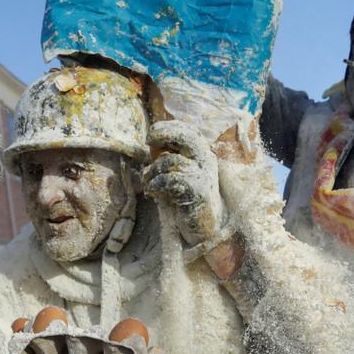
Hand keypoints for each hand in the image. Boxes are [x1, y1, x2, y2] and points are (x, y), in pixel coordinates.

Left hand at [143, 121, 226, 245]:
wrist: (204, 226)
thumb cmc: (186, 198)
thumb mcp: (180, 173)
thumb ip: (170, 158)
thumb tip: (152, 144)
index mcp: (202, 154)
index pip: (188, 130)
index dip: (169, 127)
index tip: (152, 133)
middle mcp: (206, 160)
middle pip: (186, 136)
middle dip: (163, 134)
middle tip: (148, 141)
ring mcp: (203, 174)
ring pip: (170, 161)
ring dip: (152, 171)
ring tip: (148, 182)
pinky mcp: (197, 190)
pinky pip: (168, 180)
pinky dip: (154, 185)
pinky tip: (152, 193)